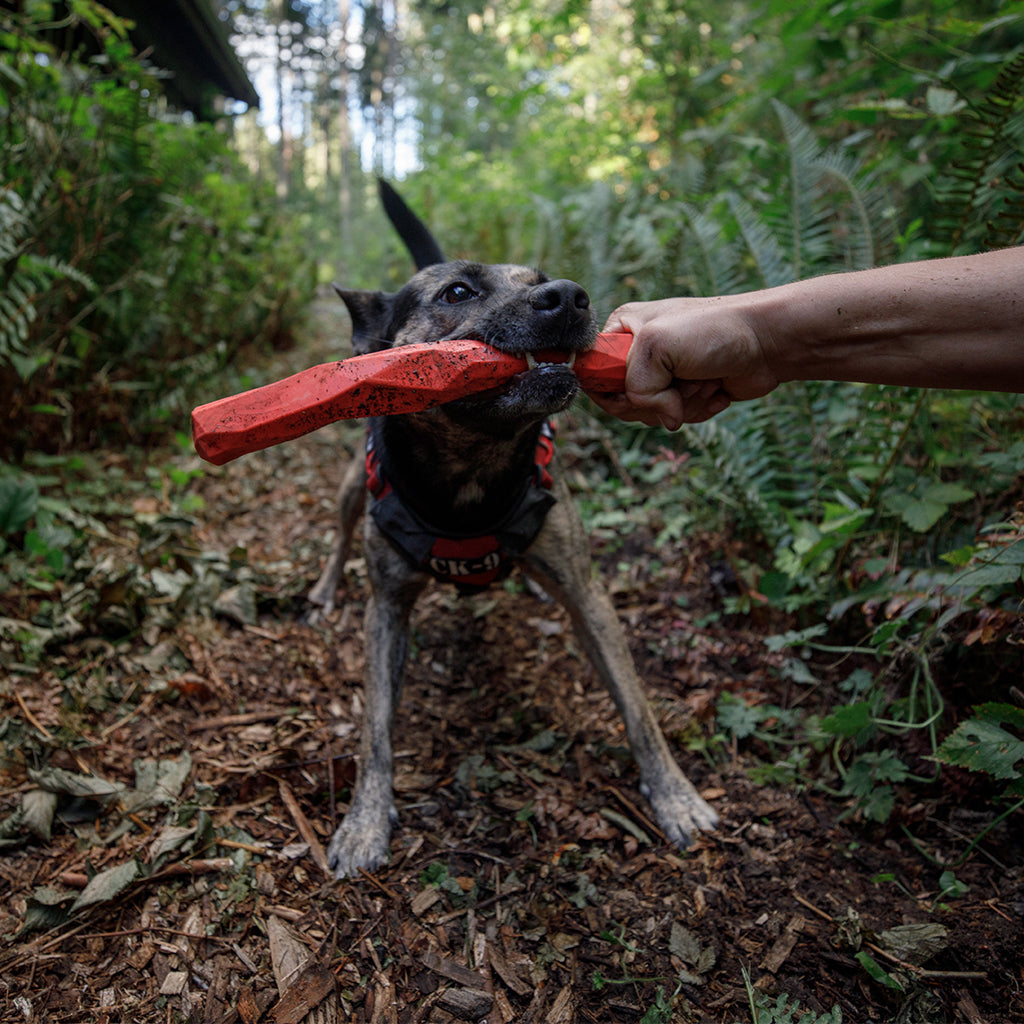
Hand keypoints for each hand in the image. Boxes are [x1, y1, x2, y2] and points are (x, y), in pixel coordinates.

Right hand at [591, 296, 779, 428]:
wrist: (769, 341)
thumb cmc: (716, 329)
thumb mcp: (657, 345)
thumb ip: (636, 386)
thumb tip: (663, 419)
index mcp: (623, 331)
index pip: (594, 374)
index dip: (613, 390)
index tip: (636, 388)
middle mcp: (640, 353)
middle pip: (622, 403)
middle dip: (657, 399)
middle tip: (681, 379)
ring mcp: (664, 375)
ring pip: (651, 415)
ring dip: (683, 404)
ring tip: (703, 377)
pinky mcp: (686, 394)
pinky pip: (676, 420)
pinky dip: (699, 410)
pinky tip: (716, 388)